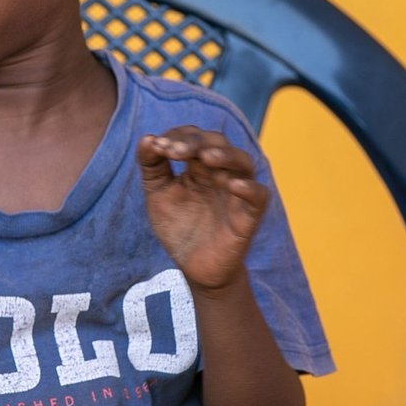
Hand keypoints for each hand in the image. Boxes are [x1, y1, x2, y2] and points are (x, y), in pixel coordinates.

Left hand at [137, 127, 268, 291]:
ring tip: (205, 157)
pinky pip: (258, 195)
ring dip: (224, 155)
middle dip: (194, 143)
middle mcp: (220, 172)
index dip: (177, 137)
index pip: (193, 137)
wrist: (194, 268)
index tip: (157, 147)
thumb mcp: (158, 194)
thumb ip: (151, 166)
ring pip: (242, 161)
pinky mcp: (249, 215)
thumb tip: (147, 138)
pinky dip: (249, 188)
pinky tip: (233, 185)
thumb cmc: (179, 227)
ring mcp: (236, 191)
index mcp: (199, 165)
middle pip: (216, 143)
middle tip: (172, 151)